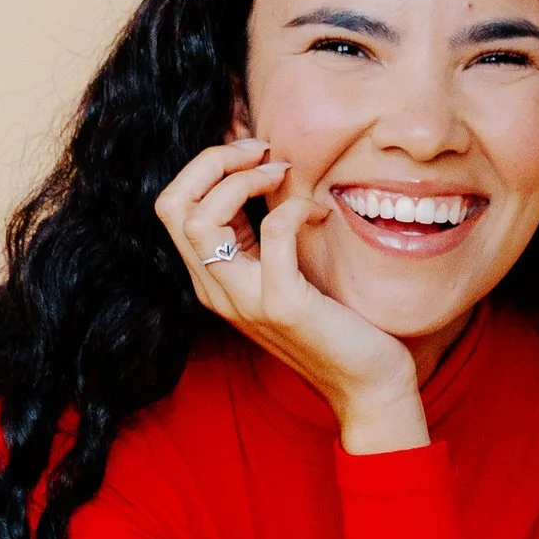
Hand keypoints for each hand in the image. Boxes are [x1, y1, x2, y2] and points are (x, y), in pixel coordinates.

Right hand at [156, 138, 429, 452]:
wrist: (366, 386)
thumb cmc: (333, 323)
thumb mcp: (283, 270)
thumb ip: (260, 232)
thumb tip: (261, 166)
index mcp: (212, 277)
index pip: (172, 206)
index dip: (205, 166)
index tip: (252, 153)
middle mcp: (216, 290)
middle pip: (172, 205)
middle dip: (212, 162)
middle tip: (262, 153)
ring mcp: (244, 300)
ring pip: (200, 220)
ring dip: (243, 181)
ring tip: (283, 175)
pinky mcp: (282, 305)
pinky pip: (273, 233)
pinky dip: (294, 208)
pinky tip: (319, 213)